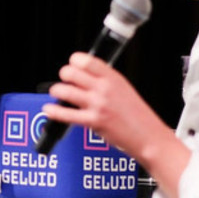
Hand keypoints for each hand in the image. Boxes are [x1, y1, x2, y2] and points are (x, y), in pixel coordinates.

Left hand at [42, 52, 188, 197]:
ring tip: (56, 93)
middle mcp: (105, 88)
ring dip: (56, 91)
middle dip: (64, 75)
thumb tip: (85, 76)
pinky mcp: (93, 121)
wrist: (149, 137)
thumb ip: (105, 81)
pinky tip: (49, 109)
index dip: (74, 61)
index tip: (72, 64)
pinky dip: (54, 111)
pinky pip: (66, 114)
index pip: (86, 60)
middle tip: (64, 80)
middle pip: (72, 73)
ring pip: (65, 91)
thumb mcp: (124, 89)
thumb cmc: (138, 116)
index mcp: (113, 77)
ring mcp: (98, 104)